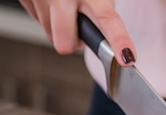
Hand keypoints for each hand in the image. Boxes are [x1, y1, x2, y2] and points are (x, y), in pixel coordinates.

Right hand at [19, 0, 135, 63]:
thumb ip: (104, 8)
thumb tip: (117, 39)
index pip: (106, 19)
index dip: (118, 40)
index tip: (127, 58)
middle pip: (65, 43)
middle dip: (73, 41)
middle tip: (80, 26)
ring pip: (50, 33)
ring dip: (59, 26)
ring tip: (65, 4)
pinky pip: (38, 19)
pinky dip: (47, 14)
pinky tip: (53, 0)